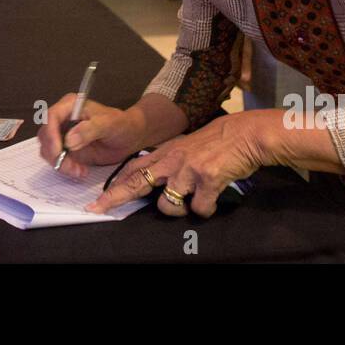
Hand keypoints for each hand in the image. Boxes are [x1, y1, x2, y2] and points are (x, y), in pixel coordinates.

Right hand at [36, 95, 143, 178]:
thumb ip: (90, 129)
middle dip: (54, 153)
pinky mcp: (66, 150)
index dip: (51, 135)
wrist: (129, 137)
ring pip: (48, 150)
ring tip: (80, 171)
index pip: (51, 117)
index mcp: (70, 106)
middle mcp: (62, 119)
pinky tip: (81, 171)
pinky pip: (57, 160)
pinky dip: (65, 168)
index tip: (58, 152)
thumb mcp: (109, 124)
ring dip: (60, 163)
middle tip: (71, 167)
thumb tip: (69, 140)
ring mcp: (62, 135)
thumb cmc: (121, 124)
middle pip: (45, 136)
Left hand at [87, 111, 270, 217]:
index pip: (134, 168)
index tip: (100, 197)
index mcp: (167, 152)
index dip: (116, 184)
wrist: (246, 134)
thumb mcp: (188, 146)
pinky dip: (205, 210)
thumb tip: (157, 178)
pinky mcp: (207, 180)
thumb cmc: (219, 141)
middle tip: (99, 208)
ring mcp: (188, 170)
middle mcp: (172, 160)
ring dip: (178, 210)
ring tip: (191, 203)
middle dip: (116, 197)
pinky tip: (212, 201)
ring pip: (167, 204)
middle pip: (137, 182)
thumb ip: (171, 160)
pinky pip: (198, 209)